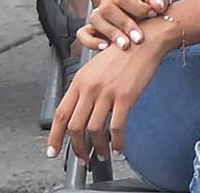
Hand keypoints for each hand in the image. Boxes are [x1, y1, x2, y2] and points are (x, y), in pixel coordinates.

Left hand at [47, 31, 165, 162]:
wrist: (145, 40)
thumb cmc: (124, 52)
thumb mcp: (96, 67)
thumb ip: (86, 88)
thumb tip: (81, 112)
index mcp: (80, 80)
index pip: (60, 114)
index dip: (54, 137)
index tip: (53, 151)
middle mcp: (90, 87)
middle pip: (74, 126)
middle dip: (77, 148)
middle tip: (82, 158)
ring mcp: (107, 92)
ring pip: (94, 130)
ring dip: (97, 148)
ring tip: (103, 155)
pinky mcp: (126, 96)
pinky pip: (117, 126)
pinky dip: (117, 141)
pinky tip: (119, 147)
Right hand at [78, 0, 172, 51]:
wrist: (142, 11)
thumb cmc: (150, 4)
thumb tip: (158, 6)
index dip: (137, 7)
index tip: (152, 14)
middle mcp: (108, 0)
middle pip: (107, 8)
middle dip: (124, 24)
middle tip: (138, 38)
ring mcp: (99, 14)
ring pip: (96, 20)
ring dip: (111, 33)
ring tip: (126, 45)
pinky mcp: (92, 28)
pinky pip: (83, 33)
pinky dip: (91, 41)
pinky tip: (105, 47)